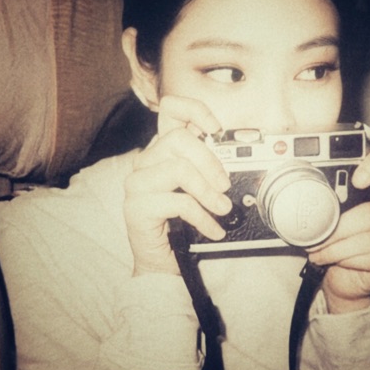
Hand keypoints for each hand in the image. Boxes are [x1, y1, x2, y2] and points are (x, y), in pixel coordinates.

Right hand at [123, 95, 231, 275]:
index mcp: (162, 150)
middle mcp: (146, 161)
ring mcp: (137, 183)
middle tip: (225, 185)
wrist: (161, 258)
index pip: (170, 110)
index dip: (194, 110)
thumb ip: (207, 167)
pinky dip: (203, 217)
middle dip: (210, 161)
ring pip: (179, 169)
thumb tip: (232, 157)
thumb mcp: (198, 188)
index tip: (215, 128)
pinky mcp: (136, 206)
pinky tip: (213, 228)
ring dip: (208, 191)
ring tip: (223, 209)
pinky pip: (178, 202)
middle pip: (178, 138)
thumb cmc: (181, 221)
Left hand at [307, 143, 369, 313]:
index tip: (357, 179)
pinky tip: (337, 261)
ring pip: (368, 239)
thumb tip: (307, 195)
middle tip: (317, 238)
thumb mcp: (336, 216)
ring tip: (320, 252)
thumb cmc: (341, 243)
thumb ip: (332, 200)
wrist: (346, 279)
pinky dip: (348, 261)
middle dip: (338, 229)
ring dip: (337, 248)